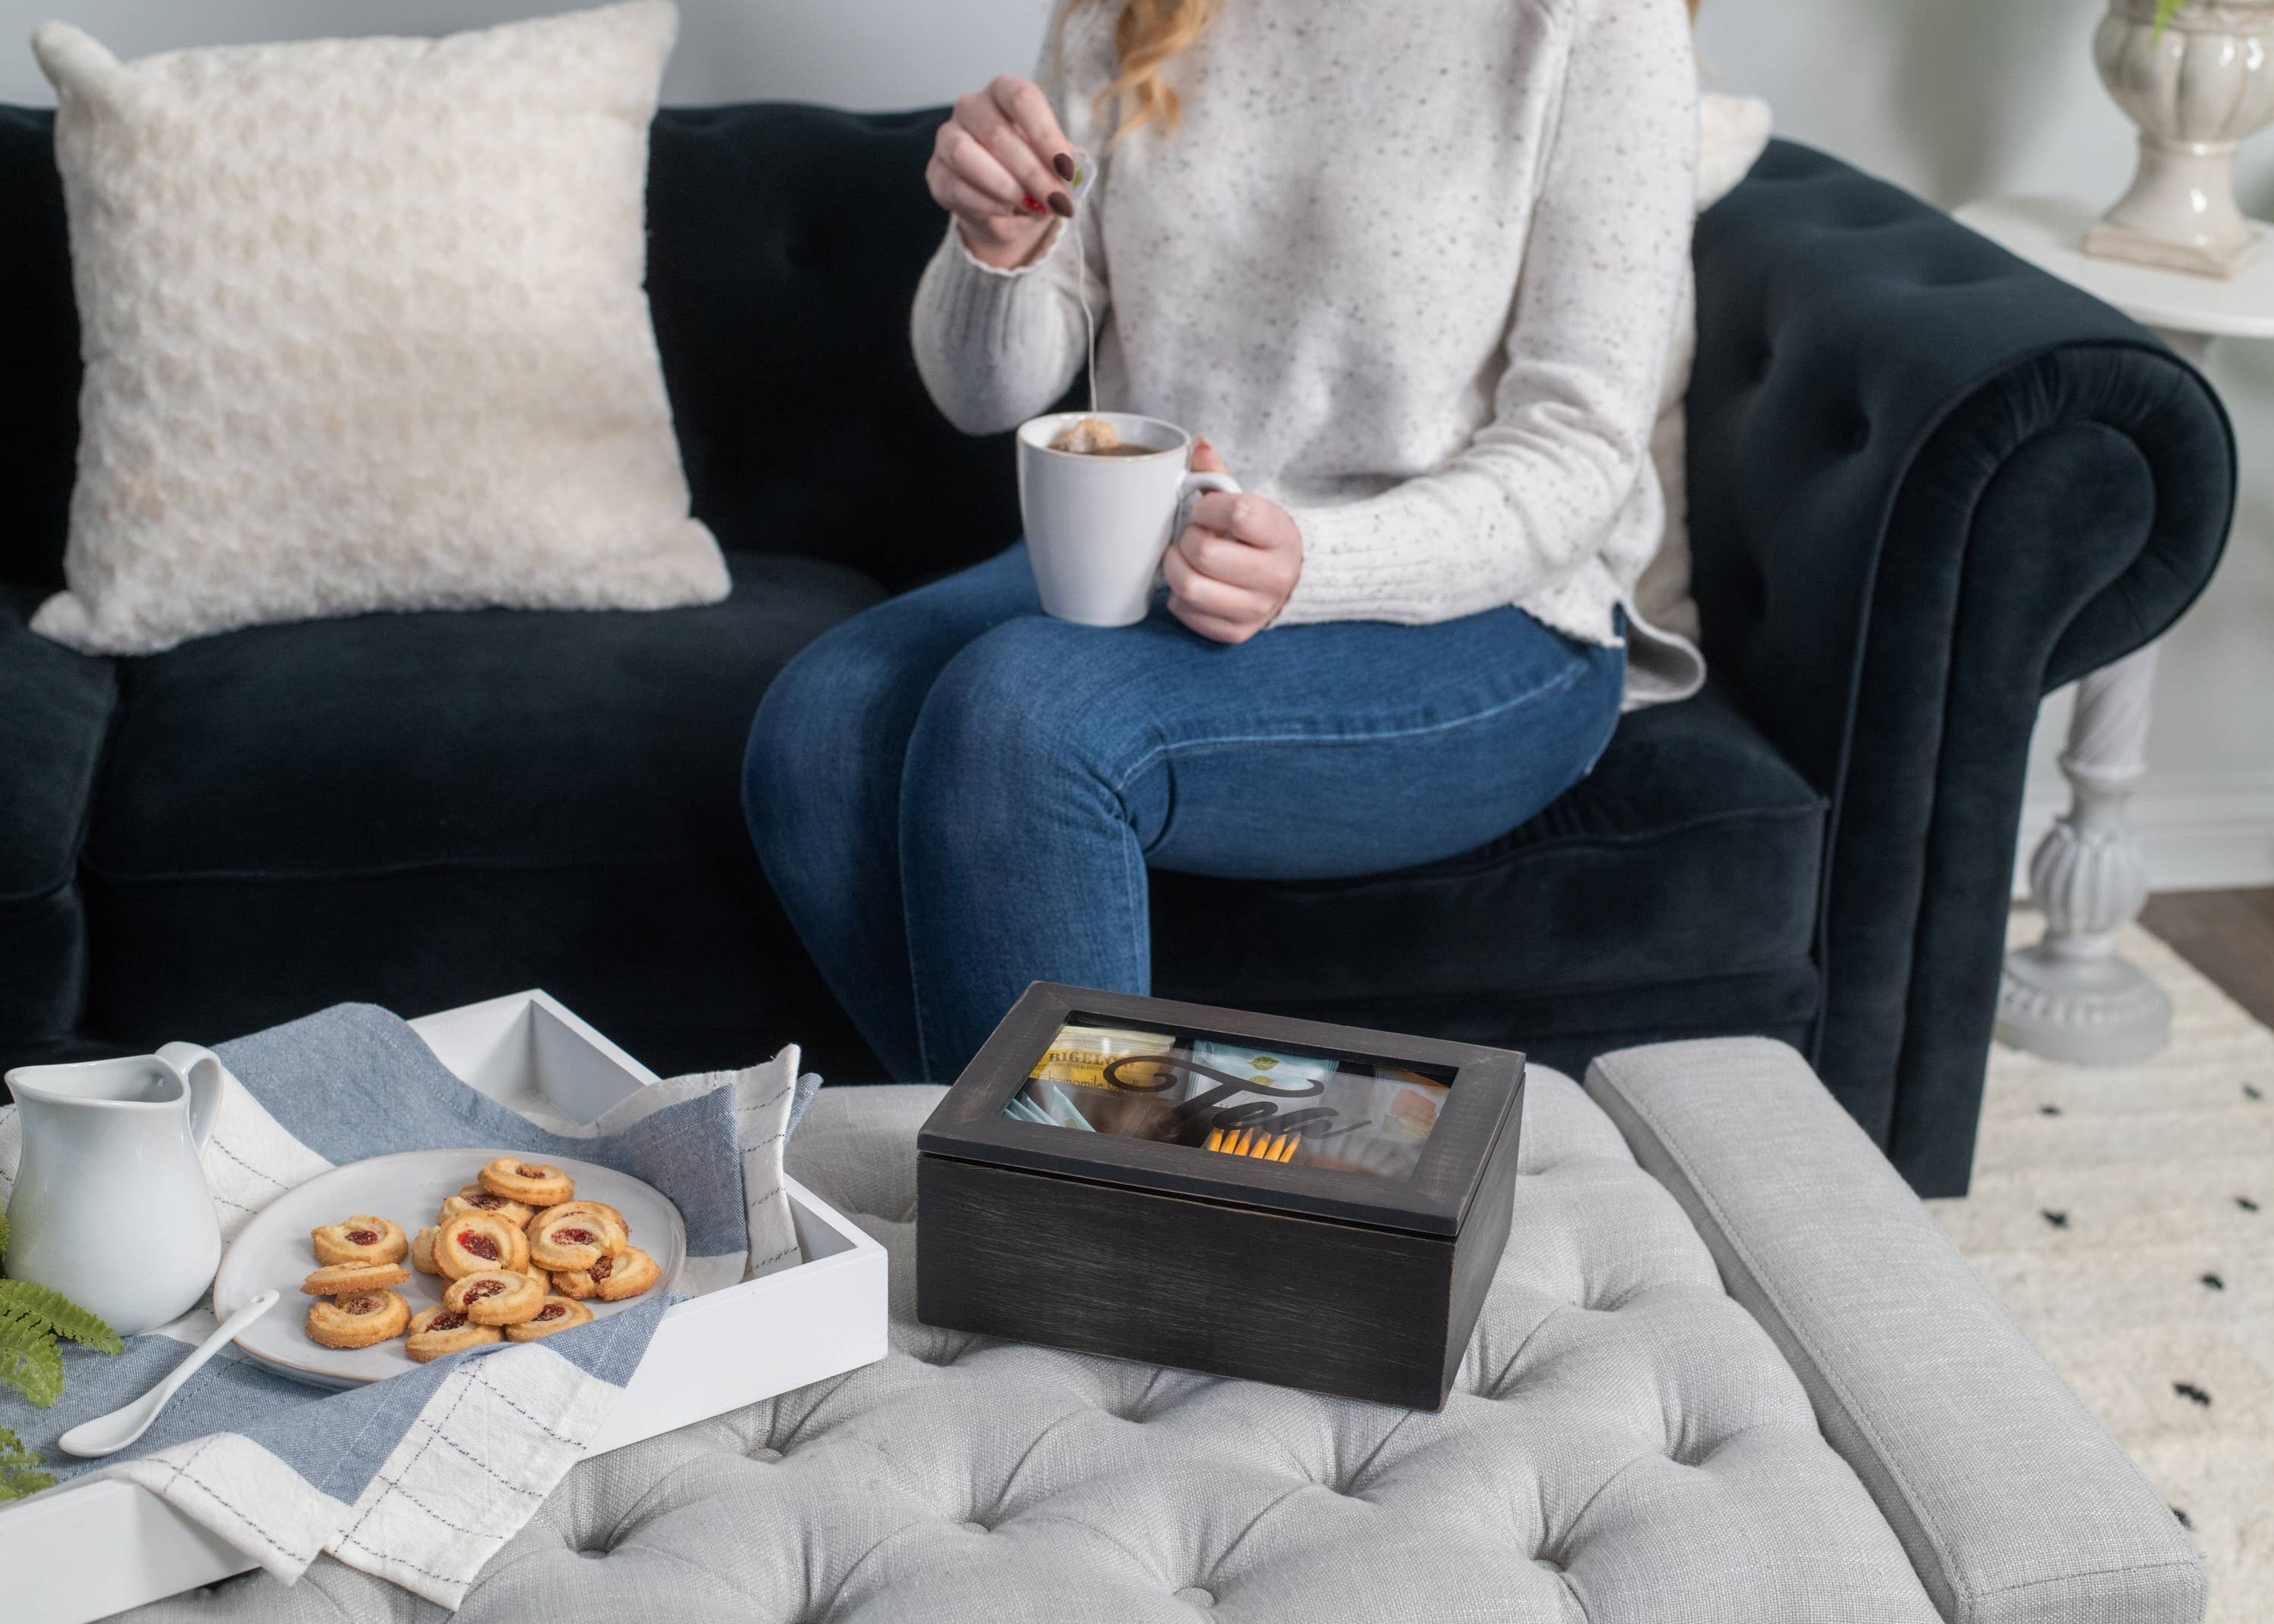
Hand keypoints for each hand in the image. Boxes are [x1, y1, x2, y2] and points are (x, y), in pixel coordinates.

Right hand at [926, 75, 1078, 270]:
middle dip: (1032, 173)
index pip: (1022, 98)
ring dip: (1004, 186)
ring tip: (1029, 205)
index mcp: (1003, 92)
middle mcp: (971, 107)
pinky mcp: (935, 172)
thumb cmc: (1031, 172)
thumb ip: (1057, 164)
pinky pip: (955, 186)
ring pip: (966, 155)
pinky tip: (1008, 210)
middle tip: (1056, 201)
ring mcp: (947, 138)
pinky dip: (987, 203)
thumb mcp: (1052, 164)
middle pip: (997, 134)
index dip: (1046, 135)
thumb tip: (1062, 176)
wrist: (1007, 208)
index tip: (1066, 169)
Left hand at [1166, 440, 1303, 643]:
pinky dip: (1177, 596)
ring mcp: (1256, 609)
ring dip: (1174, 567)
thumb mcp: (1247, 502)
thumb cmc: (1258, 535)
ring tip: (1182, 557)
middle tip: (1190, 535)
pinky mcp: (1236, 632)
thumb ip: (1219, 476)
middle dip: (1185, 538)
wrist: (1290, 578)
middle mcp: (1276, 576)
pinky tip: (1192, 582)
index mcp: (1282, 534)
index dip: (1206, 508)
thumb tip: (1198, 445)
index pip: (1236, 513)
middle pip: (1203, 552)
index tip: (1203, 511)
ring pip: (1190, 587)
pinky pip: (1186, 613)